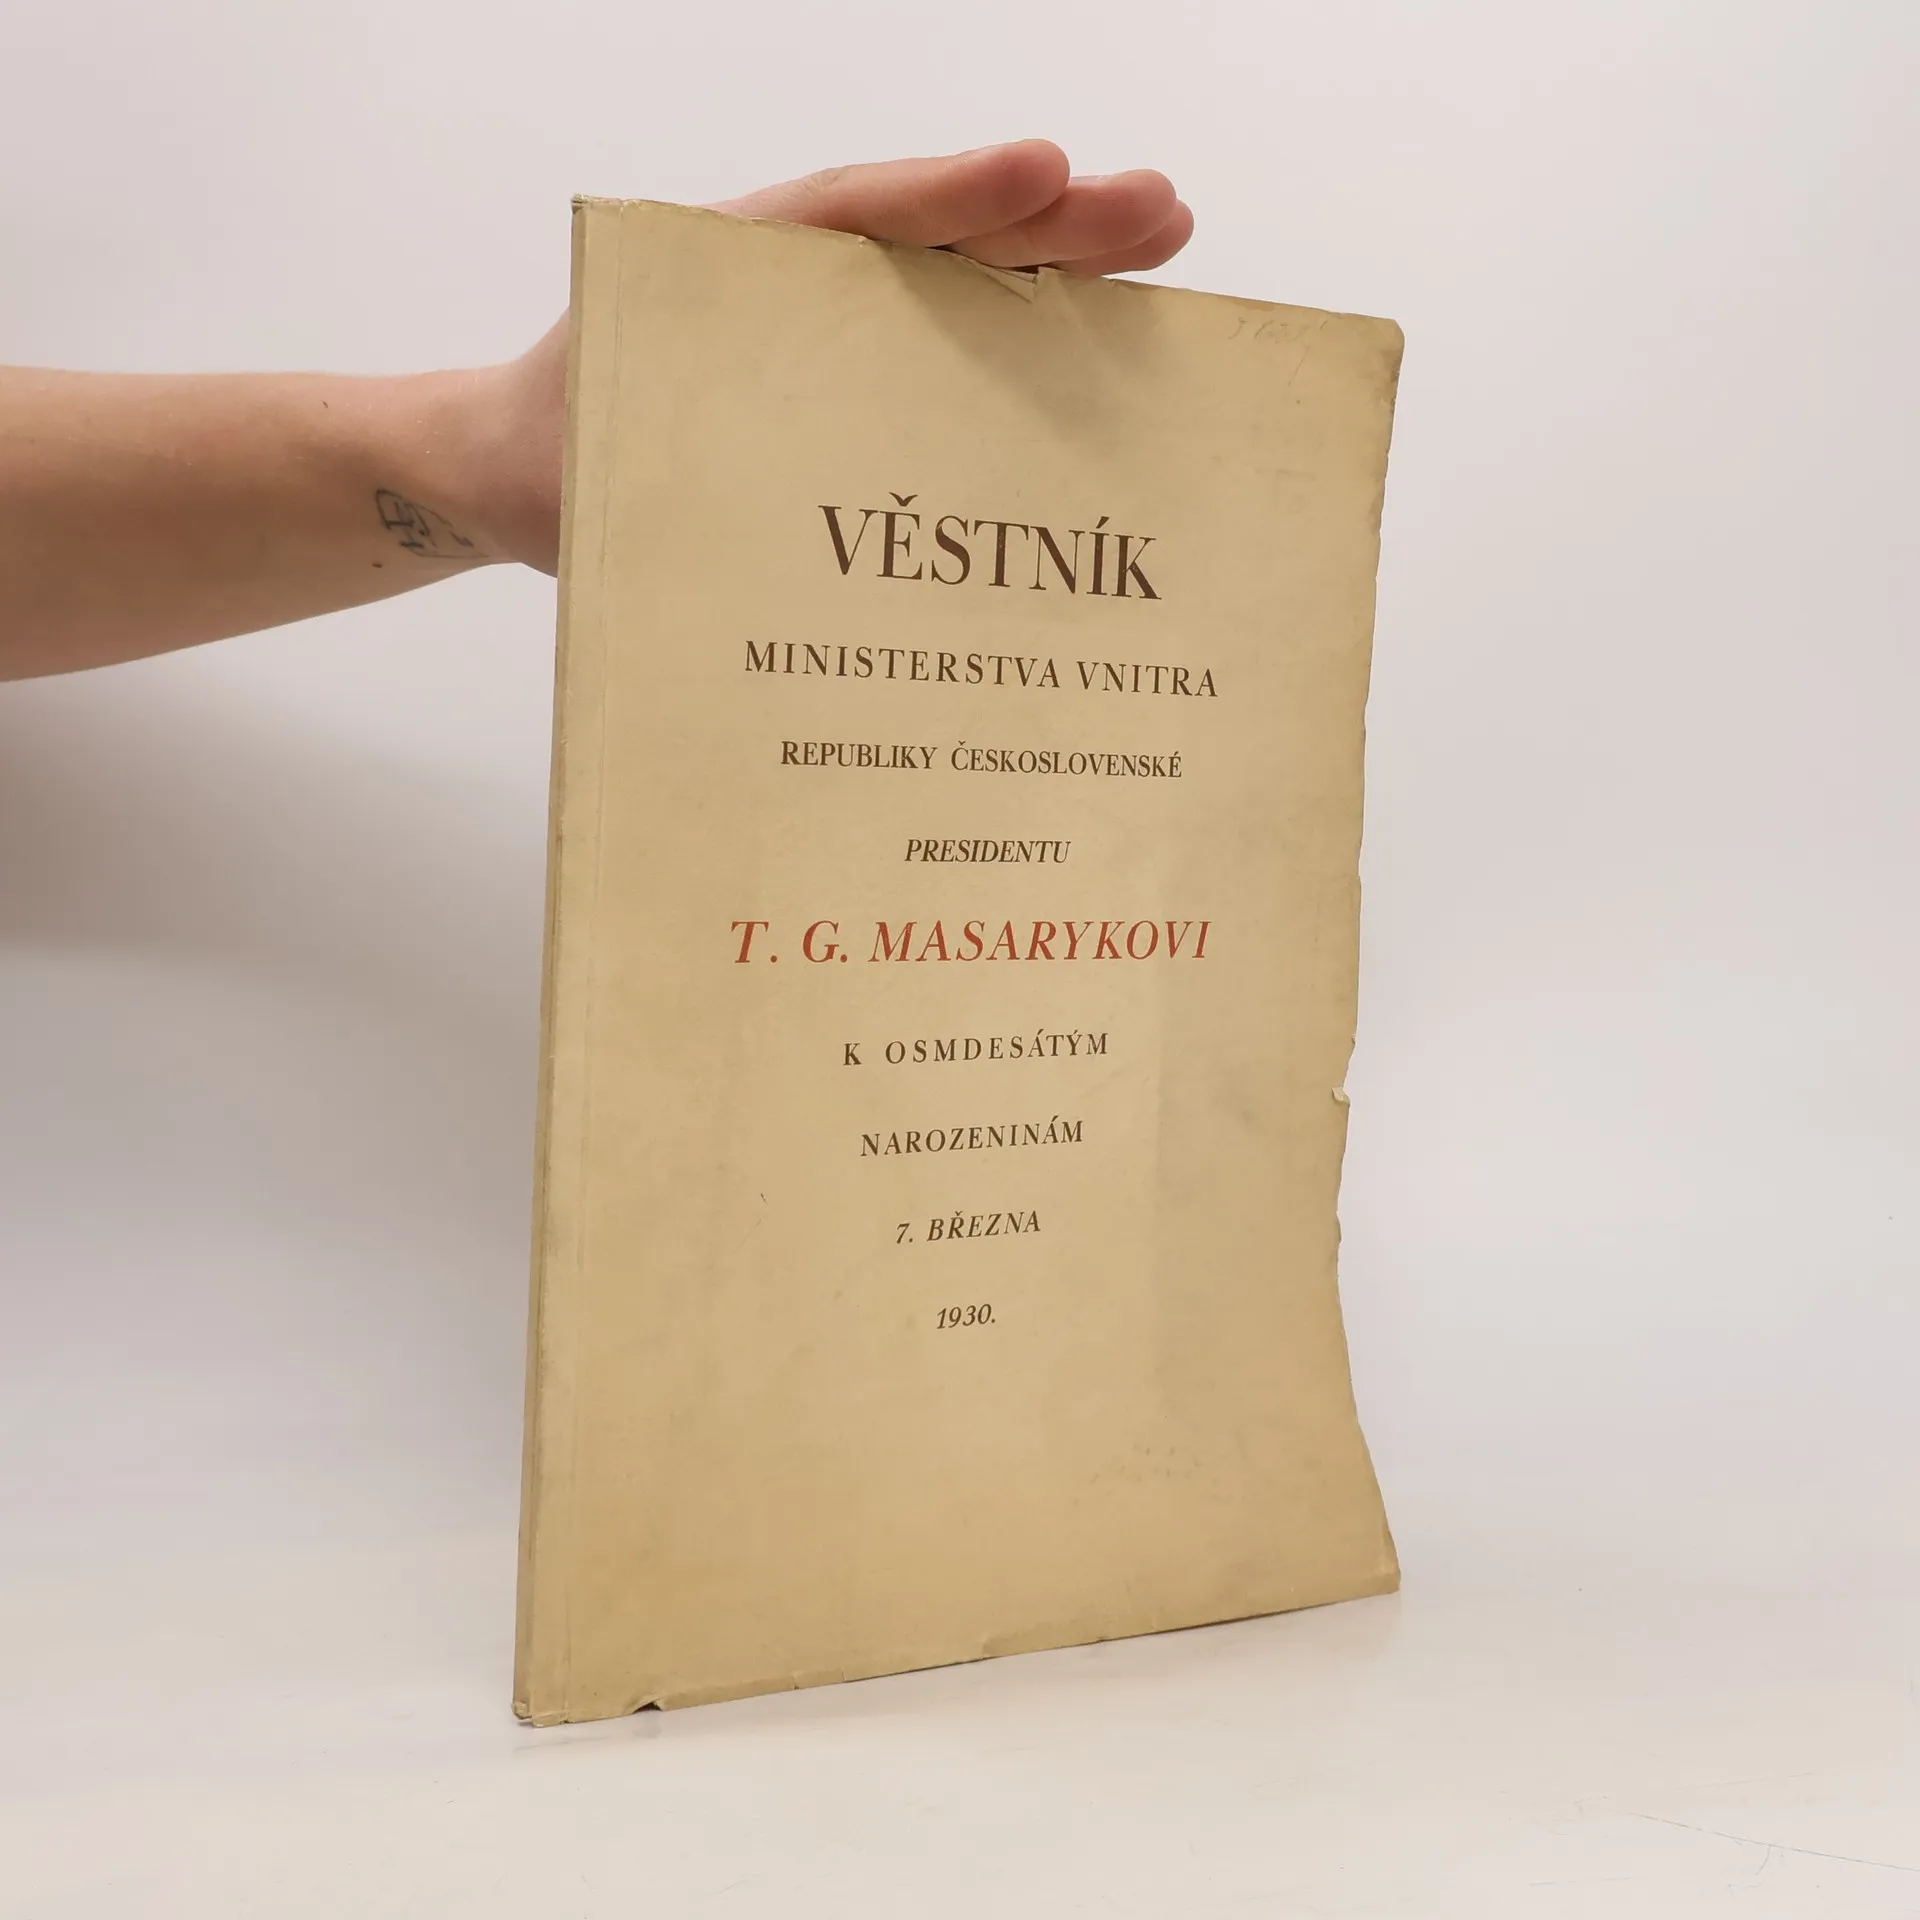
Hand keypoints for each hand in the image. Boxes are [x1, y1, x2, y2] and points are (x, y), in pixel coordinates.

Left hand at [468, 142, 1191, 573]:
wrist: (522, 471)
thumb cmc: (562, 437)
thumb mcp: (601, 431)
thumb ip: (668, 432)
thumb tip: (741, 480)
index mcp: (735, 273)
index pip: (849, 220)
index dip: (946, 200)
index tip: (1040, 176)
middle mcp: (799, 292)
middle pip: (931, 243)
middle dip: (1045, 222)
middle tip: (1157, 210)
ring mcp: (833, 337)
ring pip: (954, 289)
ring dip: (1055, 267)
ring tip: (1157, 238)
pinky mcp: (850, 390)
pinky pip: (942, 358)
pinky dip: (1018, 341)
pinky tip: (1095, 341)